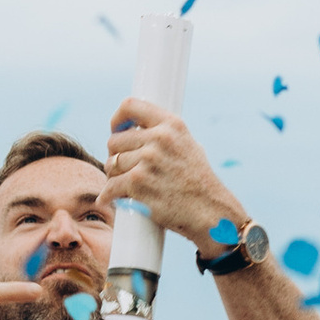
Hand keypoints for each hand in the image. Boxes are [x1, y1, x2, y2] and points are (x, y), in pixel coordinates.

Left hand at [105, 96, 237, 246]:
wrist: (210, 213)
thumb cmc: (200, 183)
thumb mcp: (189, 146)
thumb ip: (165, 135)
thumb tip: (137, 129)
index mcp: (171, 125)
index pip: (130, 106)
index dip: (118, 119)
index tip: (116, 130)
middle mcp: (159, 139)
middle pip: (115, 140)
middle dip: (115, 156)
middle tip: (123, 169)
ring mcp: (147, 161)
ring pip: (111, 164)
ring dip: (114, 177)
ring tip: (125, 186)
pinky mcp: (138, 183)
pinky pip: (110, 186)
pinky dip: (108, 195)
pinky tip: (110, 198)